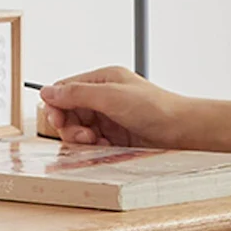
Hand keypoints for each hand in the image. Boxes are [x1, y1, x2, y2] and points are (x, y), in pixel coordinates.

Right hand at [39, 66, 184, 147]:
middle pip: (69, 114)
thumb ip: (76, 94)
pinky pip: (93, 144)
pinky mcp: (115, 138)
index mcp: (101, 81)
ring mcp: (109, 119)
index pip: (65, 90)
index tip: (58, 121)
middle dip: (71, 128)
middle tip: (85, 138)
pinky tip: (106, 150)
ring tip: (98, 144)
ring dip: (82, 141)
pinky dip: (94, 149)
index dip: (56, 106)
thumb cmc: (155, 108)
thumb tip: (47, 92)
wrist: (183, 131)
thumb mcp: (111, 96)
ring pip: (79, 131)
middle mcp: (103, 98)